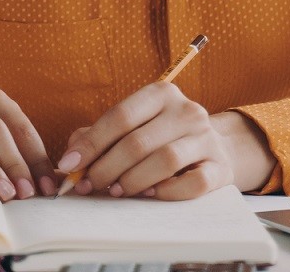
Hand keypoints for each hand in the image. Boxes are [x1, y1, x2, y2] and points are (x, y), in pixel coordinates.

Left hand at [56, 84, 268, 199]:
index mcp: (162, 94)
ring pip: (165, 160)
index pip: (121, 116)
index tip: (68, 165)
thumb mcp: (132, 127)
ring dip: (132, 181)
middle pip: (138, 142)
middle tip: (87, 186)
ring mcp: (207, 138)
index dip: (91, 143)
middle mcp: (187, 111)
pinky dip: (167, 192)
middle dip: (105, 168)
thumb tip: (71, 156)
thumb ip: (98, 136)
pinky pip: (193, 183)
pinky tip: (149, 195)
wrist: (210, 149)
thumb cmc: (159, 139)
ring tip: (115, 191)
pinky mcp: (220, 167)